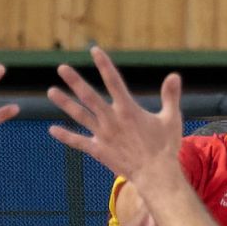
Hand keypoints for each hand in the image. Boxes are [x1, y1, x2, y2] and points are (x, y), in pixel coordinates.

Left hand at [47, 47, 183, 187]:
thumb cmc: (165, 147)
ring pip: (80, 115)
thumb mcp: (171, 118)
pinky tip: (52, 130)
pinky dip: (66, 136)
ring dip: (65, 103)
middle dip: (75, 81)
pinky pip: (79, 142)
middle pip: (89, 96)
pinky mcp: (99, 150)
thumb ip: (170, 96)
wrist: (156, 175)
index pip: (113, 80)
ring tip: (51, 91)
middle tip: (61, 68)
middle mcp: (112, 119)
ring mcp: (103, 135)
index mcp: (128, 109)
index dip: (103, 64)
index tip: (93, 50)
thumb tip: (175, 75)